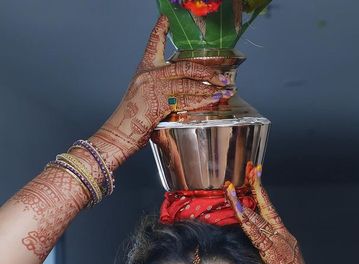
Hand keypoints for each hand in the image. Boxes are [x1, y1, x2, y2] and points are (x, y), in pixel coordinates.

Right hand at [92, 16, 230, 167]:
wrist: (119, 132)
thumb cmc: (131, 117)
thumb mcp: (142, 95)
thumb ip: (159, 88)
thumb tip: (181, 89)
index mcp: (144, 70)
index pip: (153, 44)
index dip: (160, 30)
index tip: (166, 19)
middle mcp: (149, 75)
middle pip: (183, 67)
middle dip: (206, 72)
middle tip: (222, 76)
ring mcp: (153, 88)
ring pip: (186, 83)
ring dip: (208, 88)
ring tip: (223, 90)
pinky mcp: (157, 103)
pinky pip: (184, 100)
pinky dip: (200, 101)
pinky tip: (211, 100)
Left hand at [226, 164, 320, 263]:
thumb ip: (267, 258)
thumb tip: (254, 256)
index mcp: (285, 240)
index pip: (271, 213)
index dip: (262, 197)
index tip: (256, 180)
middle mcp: (283, 237)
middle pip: (266, 208)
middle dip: (257, 188)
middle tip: (250, 169)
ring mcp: (278, 243)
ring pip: (257, 218)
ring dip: (242, 203)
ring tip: (230, 189)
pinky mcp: (273, 253)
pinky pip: (256, 233)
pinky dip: (246, 221)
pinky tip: (238, 210)